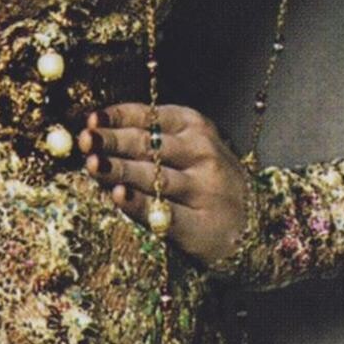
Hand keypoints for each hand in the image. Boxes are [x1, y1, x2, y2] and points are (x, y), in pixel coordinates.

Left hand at [82, 100, 253, 270]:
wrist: (258, 227)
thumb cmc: (209, 182)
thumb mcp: (191, 148)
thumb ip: (152, 138)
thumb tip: (97, 132)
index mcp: (195, 127)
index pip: (151, 116)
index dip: (118, 117)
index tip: (91, 119)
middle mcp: (201, 153)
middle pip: (149, 144)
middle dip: (113, 141)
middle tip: (85, 140)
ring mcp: (202, 189)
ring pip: (153, 176)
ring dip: (120, 169)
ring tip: (93, 163)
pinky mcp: (198, 224)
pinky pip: (162, 211)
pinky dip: (139, 204)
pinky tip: (118, 196)